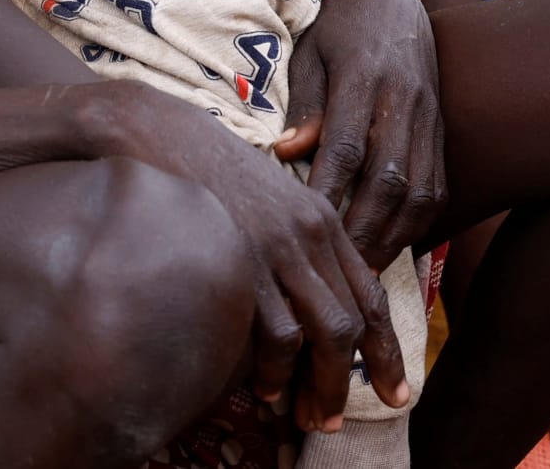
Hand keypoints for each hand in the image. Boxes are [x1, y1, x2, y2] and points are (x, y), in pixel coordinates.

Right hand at [104, 81, 408, 428]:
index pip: (369, 293)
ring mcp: (277, 246)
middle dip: (352, 380)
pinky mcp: (243, 260)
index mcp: (321, 216)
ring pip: (325, 334)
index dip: (386, 349)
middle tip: (337, 418)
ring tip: (303, 413)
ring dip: (318, 385)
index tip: (395, 390)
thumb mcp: (265, 194)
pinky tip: (263, 386)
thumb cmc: (203, 167)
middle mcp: (308, 231)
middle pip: (352, 321)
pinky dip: (276, 370)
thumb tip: (310, 299)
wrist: (155, 130)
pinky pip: (278, 333)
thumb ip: (295, 238)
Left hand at [275, 0, 446, 271]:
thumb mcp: (309, 52)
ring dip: (393, 235)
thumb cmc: (335, 26)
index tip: (307, 225)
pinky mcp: (441, 127)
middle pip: (388, 177)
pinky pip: (437, 183)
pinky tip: (394, 245)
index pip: (347, 146)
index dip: (329, 191)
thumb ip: (305, 104)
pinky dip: (418, 221)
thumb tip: (286, 153)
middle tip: (337, 267)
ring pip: (420, 188)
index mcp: (362, 76)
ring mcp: (428, 115)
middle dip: (363, 228)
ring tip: (363, 269)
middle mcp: (403, 99)